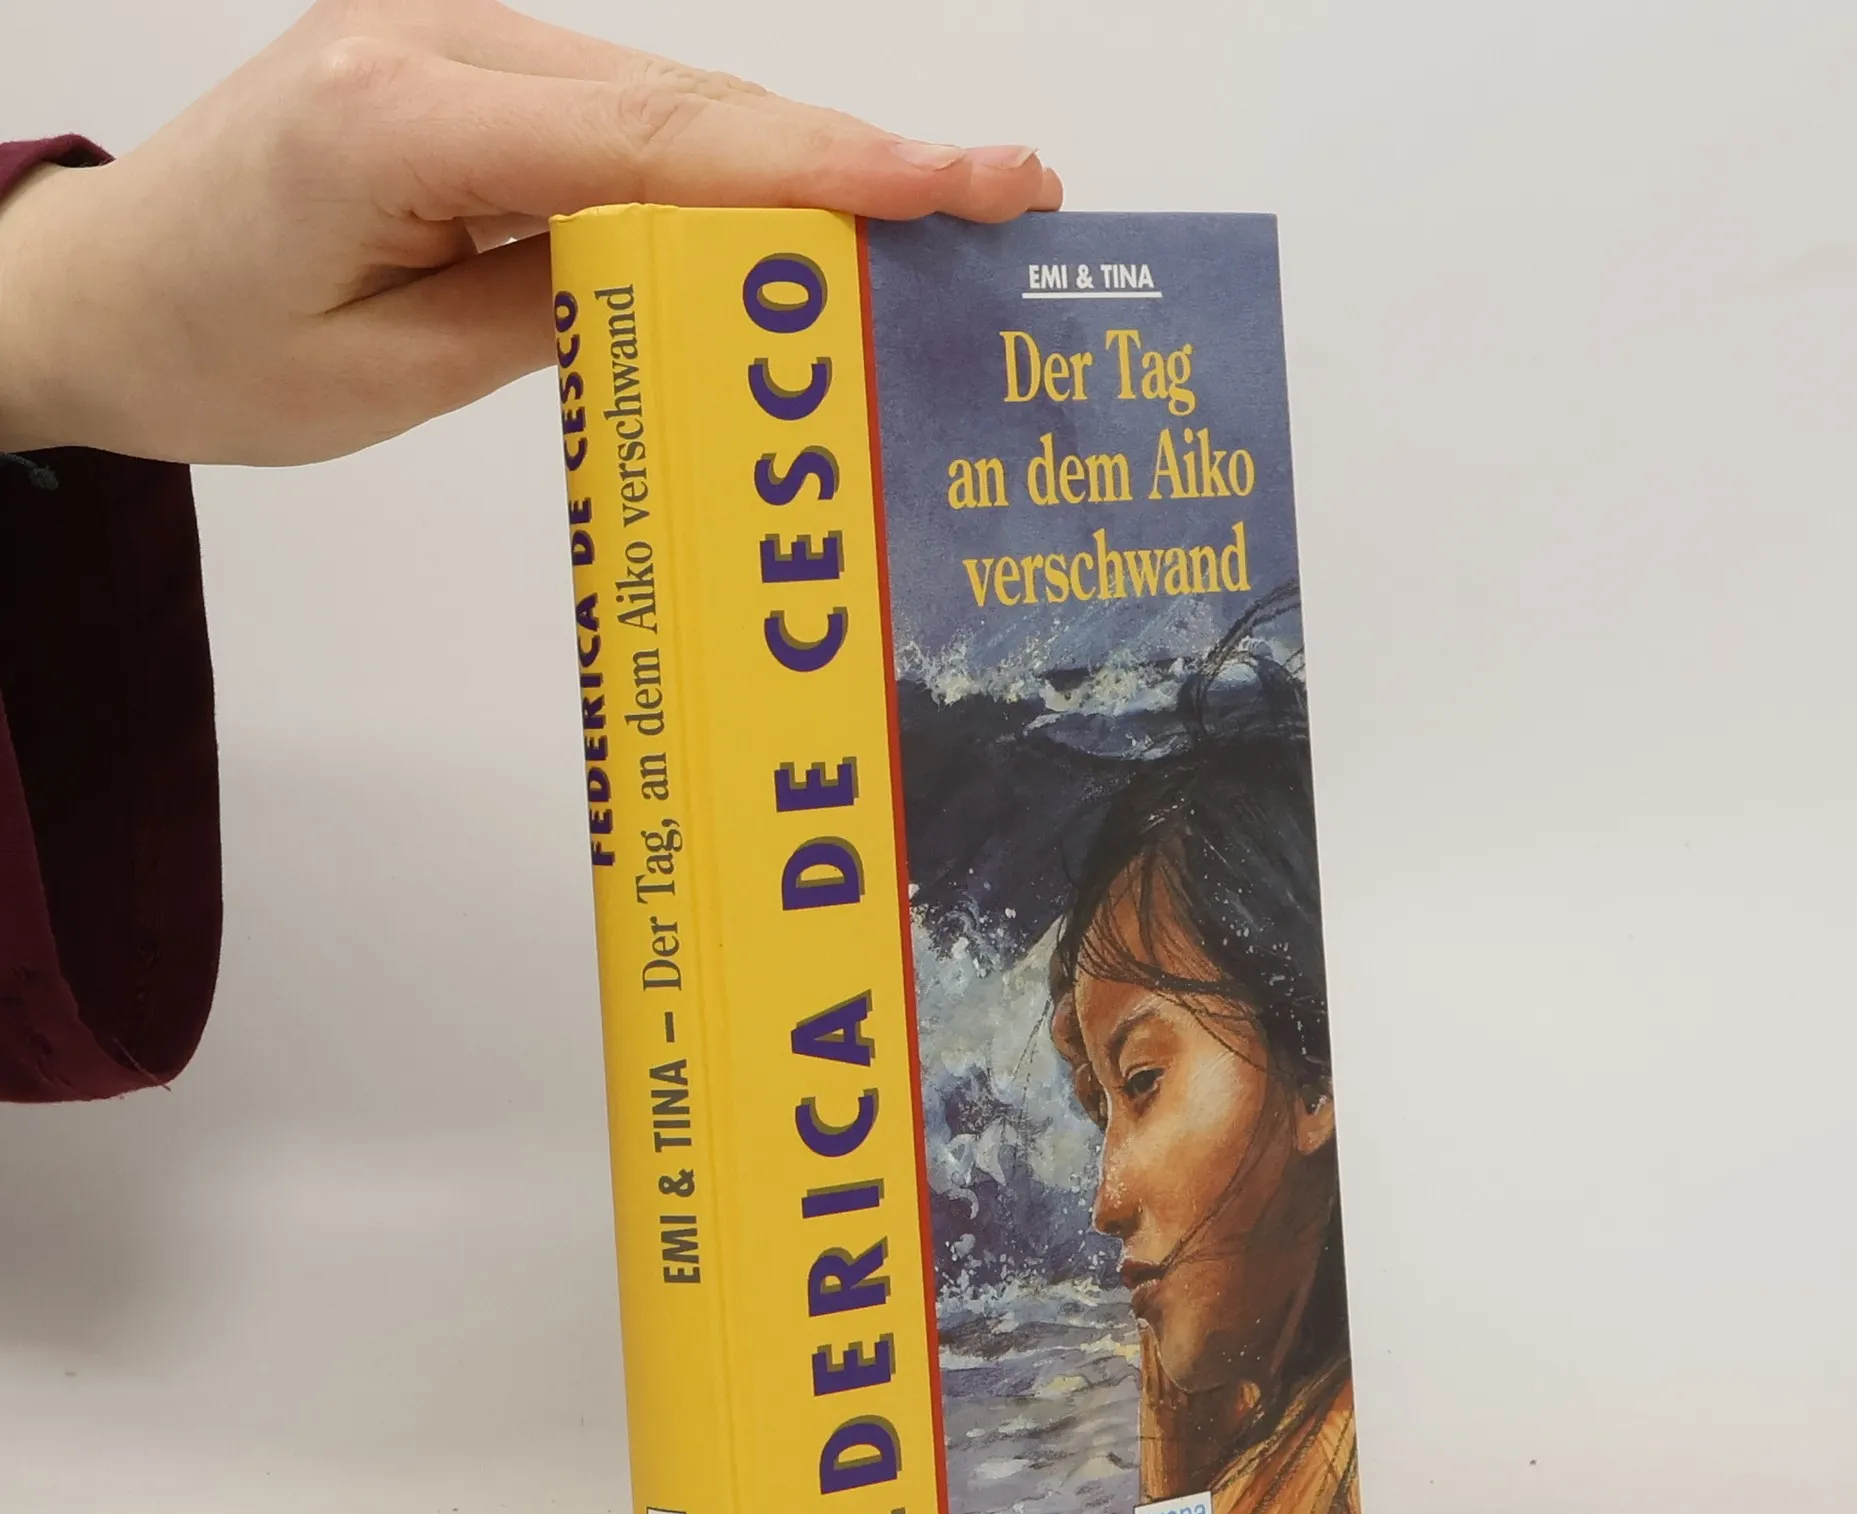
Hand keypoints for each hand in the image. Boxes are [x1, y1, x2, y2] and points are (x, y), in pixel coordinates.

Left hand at [0, 0, 1060, 464]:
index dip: (814, 163)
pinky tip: (814, 206)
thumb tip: (700, 286)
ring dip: (806, 156)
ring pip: (670, 100)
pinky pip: (626, 115)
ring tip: (941, 206)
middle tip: (1003, 187)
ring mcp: (454, 42)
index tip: (951, 182)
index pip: (649, 139)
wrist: (99, 287)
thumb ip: (550, 315)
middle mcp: (433, 44)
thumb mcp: (386, 376)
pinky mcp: (471, 71)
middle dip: (852, 149)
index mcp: (392, 118)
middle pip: (685, 100)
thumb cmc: (208, 351)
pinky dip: (728, 165)